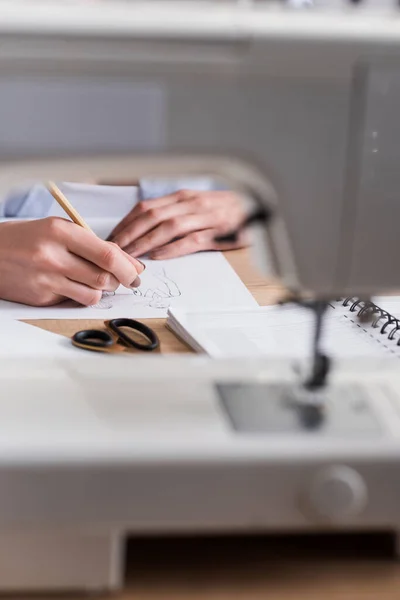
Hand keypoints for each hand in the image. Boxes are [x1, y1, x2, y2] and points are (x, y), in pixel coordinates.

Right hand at [0, 217, 143, 305]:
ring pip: (93, 294)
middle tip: (124, 280)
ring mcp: (46, 279)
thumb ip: (90, 243)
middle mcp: (53, 256)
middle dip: (120, 280)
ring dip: (102, 290)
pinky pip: (74, 301)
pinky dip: (82, 296)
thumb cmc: (25, 239)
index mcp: (60, 231)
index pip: (107, 254)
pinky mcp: (41, 297)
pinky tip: (74, 286)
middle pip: (104, 277)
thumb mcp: (57, 230)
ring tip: (97, 281)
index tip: (137, 271)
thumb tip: (126, 261)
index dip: (128, 266)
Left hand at [109, 190, 247, 258]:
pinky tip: (158, 256)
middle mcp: (190, 203)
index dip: (126, 223)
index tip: (111, 237)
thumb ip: (173, 213)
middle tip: (113, 250)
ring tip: (130, 256)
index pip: (146, 208)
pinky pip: (190, 240)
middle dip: (129, 233)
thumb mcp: (196, 205)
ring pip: (167, 227)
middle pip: (151, 216)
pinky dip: (172, 248)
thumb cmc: (224, 209)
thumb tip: (144, 227)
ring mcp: (204, 217)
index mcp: (182, 197)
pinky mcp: (217, 232)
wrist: (258, 206)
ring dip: (145, 241)